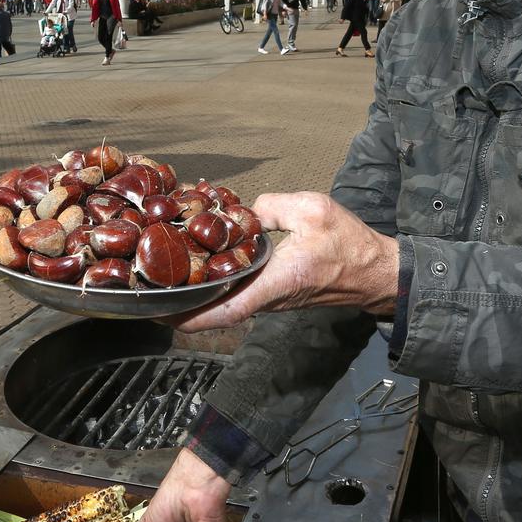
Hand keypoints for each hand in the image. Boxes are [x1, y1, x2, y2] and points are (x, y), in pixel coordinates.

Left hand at [173, 192, 397, 332]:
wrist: (375, 272)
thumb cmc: (348, 244)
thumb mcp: (312, 210)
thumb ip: (272, 206)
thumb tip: (242, 211)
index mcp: (275, 282)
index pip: (226, 309)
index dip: (189, 315)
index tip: (158, 314)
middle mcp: (268, 297)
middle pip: (217, 308)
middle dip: (182, 302)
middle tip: (146, 287)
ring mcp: (271, 298)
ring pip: (226, 301)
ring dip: (197, 291)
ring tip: (164, 272)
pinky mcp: (275, 292)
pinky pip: (239, 292)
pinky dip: (216, 282)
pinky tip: (201, 262)